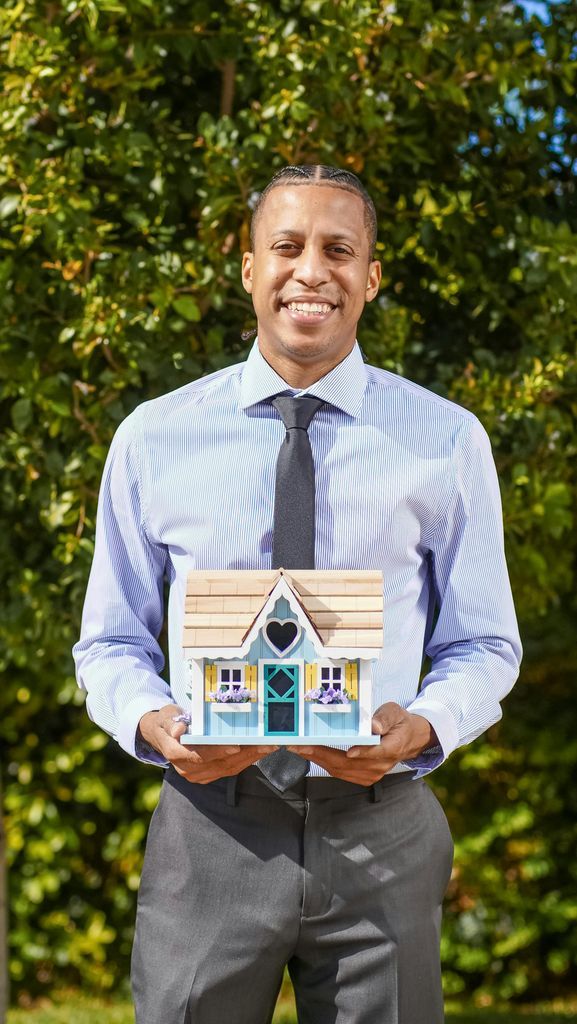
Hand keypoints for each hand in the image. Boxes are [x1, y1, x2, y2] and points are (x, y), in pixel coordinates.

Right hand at [138, 704, 277, 783]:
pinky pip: (230, 769)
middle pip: (219, 763)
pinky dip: (246, 761)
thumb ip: (170, 722)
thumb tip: (177, 730)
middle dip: (245, 754)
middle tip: (265, 744)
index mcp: (175, 753)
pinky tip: (259, 751)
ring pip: (228, 768)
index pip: (199, 755)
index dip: (218, 751)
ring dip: (250, 758)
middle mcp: (187, 769)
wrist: (162, 736)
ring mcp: (198, 775)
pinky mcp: (208, 775)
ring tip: (269, 747)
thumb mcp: (165, 716)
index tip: (236, 745)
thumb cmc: (166, 722)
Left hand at [287, 702, 436, 785]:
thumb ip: (384, 718)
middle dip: (322, 754)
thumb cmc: (398, 722)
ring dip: (318, 760)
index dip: (361, 752)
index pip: (376, 752)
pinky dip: (324, 764)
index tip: (347, 751)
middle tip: (301, 746)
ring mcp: (372, 774)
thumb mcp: (395, 712)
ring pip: (341, 770)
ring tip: (299, 749)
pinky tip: (311, 754)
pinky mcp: (363, 777)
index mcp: (392, 747)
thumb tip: (374, 727)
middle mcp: (381, 765)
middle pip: (349, 763)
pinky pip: (340, 773)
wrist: (408, 739)